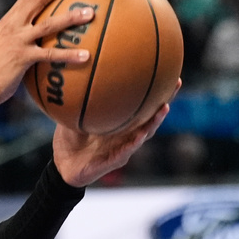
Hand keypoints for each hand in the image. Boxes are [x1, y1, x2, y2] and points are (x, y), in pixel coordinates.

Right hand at [0, 0, 92, 105]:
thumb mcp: (4, 46)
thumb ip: (19, 37)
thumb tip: (41, 39)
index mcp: (8, 20)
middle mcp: (12, 25)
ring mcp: (17, 40)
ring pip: (48, 24)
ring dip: (71, 17)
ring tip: (90, 13)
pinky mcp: (21, 58)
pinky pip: (50, 55)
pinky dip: (68, 55)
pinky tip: (86, 56)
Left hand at [51, 79, 179, 186]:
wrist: (62, 167)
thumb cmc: (69, 141)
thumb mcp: (71, 118)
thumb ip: (75, 101)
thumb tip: (72, 77)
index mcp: (117, 123)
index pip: (138, 104)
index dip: (152, 90)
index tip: (164, 71)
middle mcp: (124, 133)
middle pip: (149, 116)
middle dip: (164, 100)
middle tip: (175, 83)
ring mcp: (122, 147)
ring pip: (144, 133)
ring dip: (155, 121)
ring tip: (163, 107)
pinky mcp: (114, 161)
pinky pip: (127, 150)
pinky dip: (134, 142)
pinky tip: (141, 134)